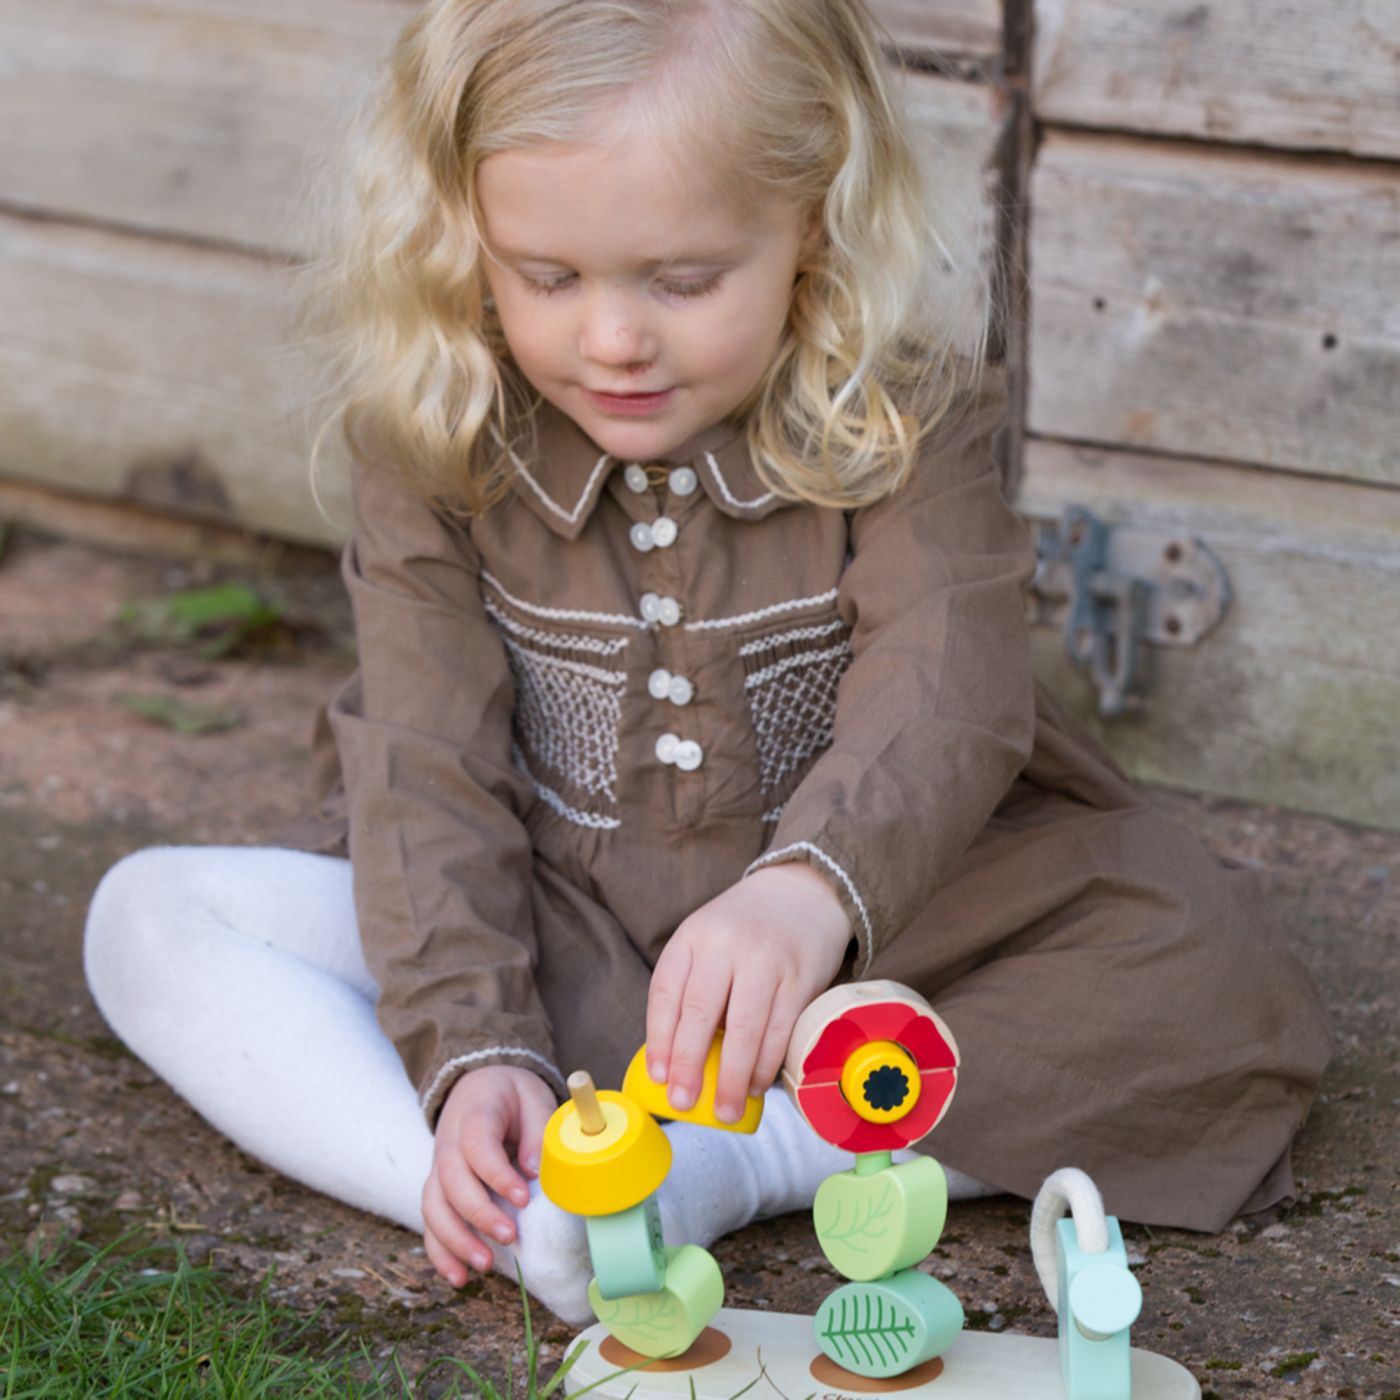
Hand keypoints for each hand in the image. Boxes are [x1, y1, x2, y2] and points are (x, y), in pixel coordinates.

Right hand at [422, 1065, 556, 1287]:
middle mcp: (448, 1144)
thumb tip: (534, 1171)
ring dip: (456, 1241)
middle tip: (509, 1236)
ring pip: (434, 1208)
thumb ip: (537, 1130)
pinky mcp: (438, 1189)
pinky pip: (431, 1223)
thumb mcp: (533, 1097)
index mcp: (474, 1115)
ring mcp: (438, 1169)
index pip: (476, 1145)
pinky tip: (460, 1278)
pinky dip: (441, 1253)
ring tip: (486, 1265)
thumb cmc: (511, 1095)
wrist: (478, 1084)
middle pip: (451, 1182)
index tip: (523, 1198)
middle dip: (478, 1215)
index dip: (497, 1174)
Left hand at [645, 862, 852, 1125]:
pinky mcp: (800, 978)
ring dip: (734, 1078)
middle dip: (689, 1064)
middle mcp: (726, 945)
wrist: (801, 892)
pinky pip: (780, 1030)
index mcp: (693, 937)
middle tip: (683, 1102)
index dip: (659, 1039)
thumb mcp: (707, 940)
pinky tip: (757, 1086)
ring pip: (744, 1029)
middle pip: (701, 1012)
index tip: (657, 1076)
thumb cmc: (743, 930)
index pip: (666, 992)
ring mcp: (766, 961)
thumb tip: (677, 1061)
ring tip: (726, 1110)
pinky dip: (767, 1064)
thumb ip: (692, 987)